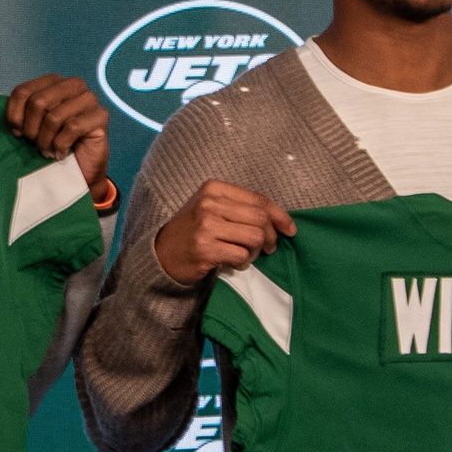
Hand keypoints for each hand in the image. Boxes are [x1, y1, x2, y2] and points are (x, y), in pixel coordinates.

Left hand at [4, 74, 109, 196]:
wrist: (74, 172)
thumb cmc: (48, 145)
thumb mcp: (25, 127)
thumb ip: (10, 109)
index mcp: (52, 81)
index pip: (22, 91)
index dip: (14, 116)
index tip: (17, 133)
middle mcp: (72, 85)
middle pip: (38, 102)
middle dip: (32, 129)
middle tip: (35, 143)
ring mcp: (89, 99)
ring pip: (54, 116)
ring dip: (46, 140)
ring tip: (47, 150)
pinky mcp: (101, 116)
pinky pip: (72, 128)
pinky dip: (61, 146)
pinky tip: (61, 153)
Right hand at [152, 181, 296, 283]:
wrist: (161, 253)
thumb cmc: (194, 230)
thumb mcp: (213, 209)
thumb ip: (241, 208)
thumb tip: (279, 219)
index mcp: (214, 188)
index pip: (259, 200)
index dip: (280, 216)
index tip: (290, 229)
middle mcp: (209, 203)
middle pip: (260, 218)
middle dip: (270, 236)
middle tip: (268, 248)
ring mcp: (206, 225)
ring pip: (254, 237)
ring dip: (255, 251)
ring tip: (246, 255)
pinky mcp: (205, 248)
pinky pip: (241, 255)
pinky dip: (242, 263)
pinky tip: (232, 263)